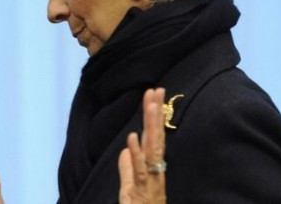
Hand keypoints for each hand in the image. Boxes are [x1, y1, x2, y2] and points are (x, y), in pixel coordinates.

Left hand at [118, 88, 166, 203]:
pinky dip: (137, 154)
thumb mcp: (129, 188)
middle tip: (156, 90)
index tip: (153, 95)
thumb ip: (127, 170)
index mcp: (152, 168)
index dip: (153, 116)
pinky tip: (133, 138)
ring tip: (150, 105)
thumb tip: (125, 151)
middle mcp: (155, 171)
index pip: (153, 137)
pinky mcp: (142, 191)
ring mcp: (150, 180)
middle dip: (155, 113)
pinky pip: (139, 171)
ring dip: (151, 127)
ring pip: (152, 149)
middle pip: (156, 137)